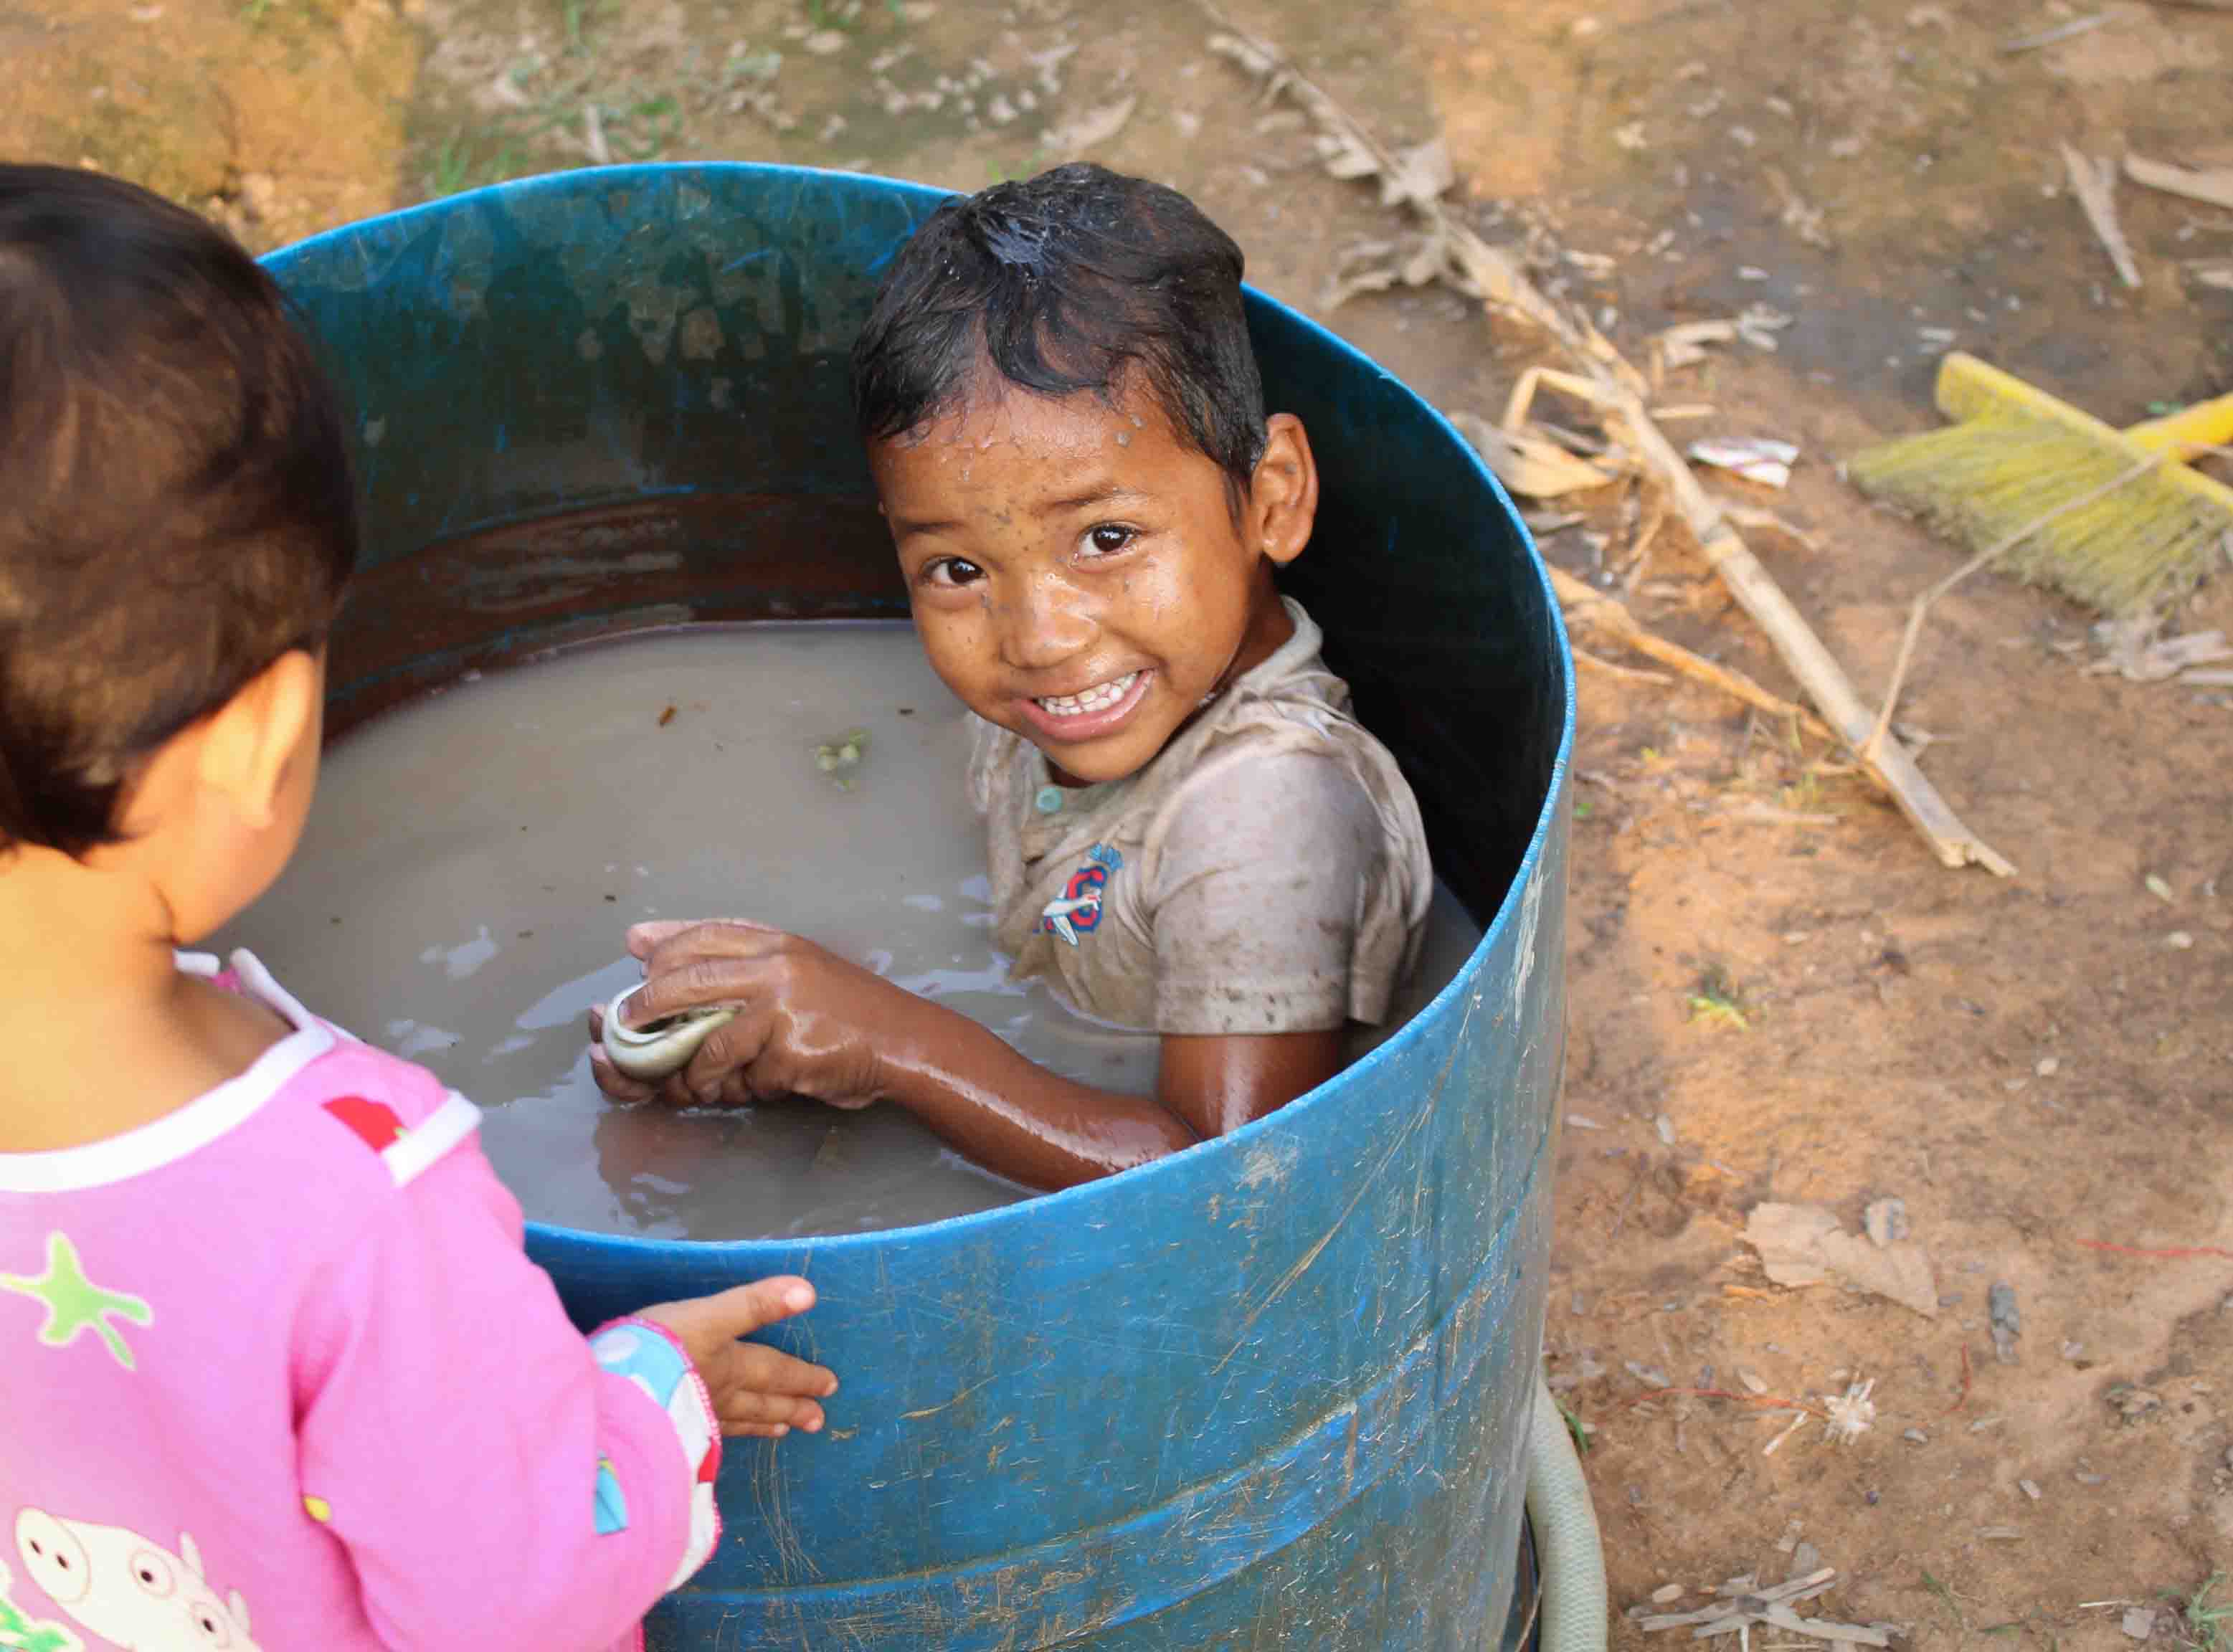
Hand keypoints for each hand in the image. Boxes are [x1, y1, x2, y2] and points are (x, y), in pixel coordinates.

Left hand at [589, 920, 908, 1110]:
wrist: (902, 1041)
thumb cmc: (843, 1006)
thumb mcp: (793, 963)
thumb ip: (727, 953)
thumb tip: (638, 939)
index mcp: (776, 944)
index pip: (701, 937)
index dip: (661, 955)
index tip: (638, 974)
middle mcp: (777, 969)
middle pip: (688, 983)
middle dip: (648, 1010)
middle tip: (628, 1029)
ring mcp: (784, 1011)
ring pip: (709, 1048)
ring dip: (697, 1075)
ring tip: (702, 1084)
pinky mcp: (791, 1054)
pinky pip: (747, 1079)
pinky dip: (749, 1089)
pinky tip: (765, 1085)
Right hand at [636, 1276, 837, 1438]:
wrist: (614, 1395)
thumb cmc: (661, 1347)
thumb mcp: (710, 1314)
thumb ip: (755, 1303)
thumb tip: (809, 1292)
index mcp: (732, 1364)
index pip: (776, 1371)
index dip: (803, 1377)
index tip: (830, 1388)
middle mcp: (720, 1395)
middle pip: (763, 1402)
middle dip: (791, 1407)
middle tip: (819, 1420)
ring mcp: (696, 1418)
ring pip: (739, 1422)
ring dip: (764, 1424)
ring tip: (784, 1432)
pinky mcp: (672, 1434)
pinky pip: (710, 1438)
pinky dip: (726, 1440)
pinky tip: (724, 1444)